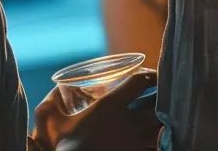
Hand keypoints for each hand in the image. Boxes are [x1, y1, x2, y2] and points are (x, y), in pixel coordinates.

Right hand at [31, 71, 159, 150]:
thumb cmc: (65, 146)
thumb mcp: (54, 122)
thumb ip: (51, 105)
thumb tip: (52, 93)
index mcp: (111, 106)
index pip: (140, 82)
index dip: (150, 74)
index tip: (152, 75)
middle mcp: (129, 122)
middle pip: (159, 102)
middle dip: (165, 95)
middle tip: (165, 93)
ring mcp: (137, 142)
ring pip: (163, 125)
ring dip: (165, 118)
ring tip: (166, 114)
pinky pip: (158, 145)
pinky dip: (162, 139)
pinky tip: (159, 137)